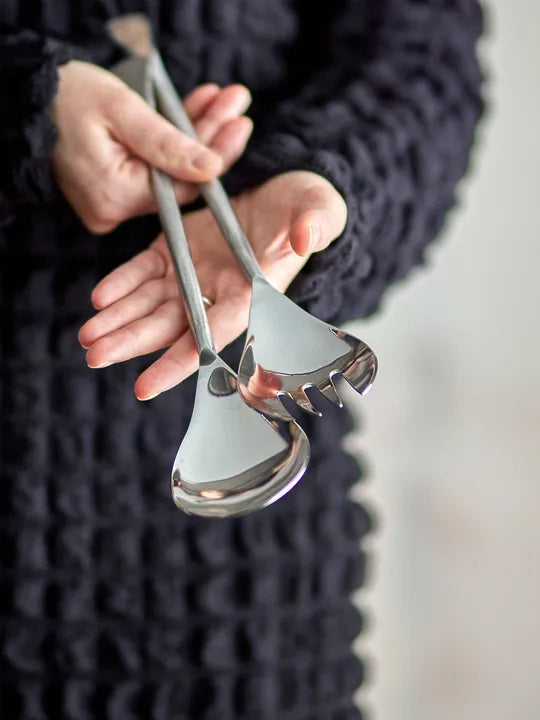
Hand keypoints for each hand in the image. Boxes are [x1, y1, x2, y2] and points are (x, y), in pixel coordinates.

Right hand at [51, 61, 252, 232]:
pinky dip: (173, 142)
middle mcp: (115, 210)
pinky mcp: (113, 193)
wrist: (27, 99)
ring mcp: (113, 205)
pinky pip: (153, 169)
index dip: (216, 156)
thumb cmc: (67, 97)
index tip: (239, 123)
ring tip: (218, 100)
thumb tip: (212, 168)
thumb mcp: (122, 110)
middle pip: (180, 179)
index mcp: (116, 196)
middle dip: (209, 137)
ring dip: (195, 134)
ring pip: (170, 172)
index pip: (184, 187)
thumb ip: (168, 142)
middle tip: (234, 103)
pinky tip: (194, 111)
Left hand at [79, 171, 346, 398]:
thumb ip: (315, 223)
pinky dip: (123, 284)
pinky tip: (99, 299)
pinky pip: (144, 271)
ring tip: (86, 338)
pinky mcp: (175, 248)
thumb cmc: (306, 208)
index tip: (144, 386)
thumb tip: (304, 237)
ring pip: (151, 304)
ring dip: (119, 321)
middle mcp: (218, 293)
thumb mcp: (319, 209)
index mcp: (252, 294)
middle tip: (94, 357)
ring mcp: (193, 272)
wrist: (282, 194)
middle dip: (132, 342)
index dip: (179, 361)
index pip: (212, 335)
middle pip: (170, 326)